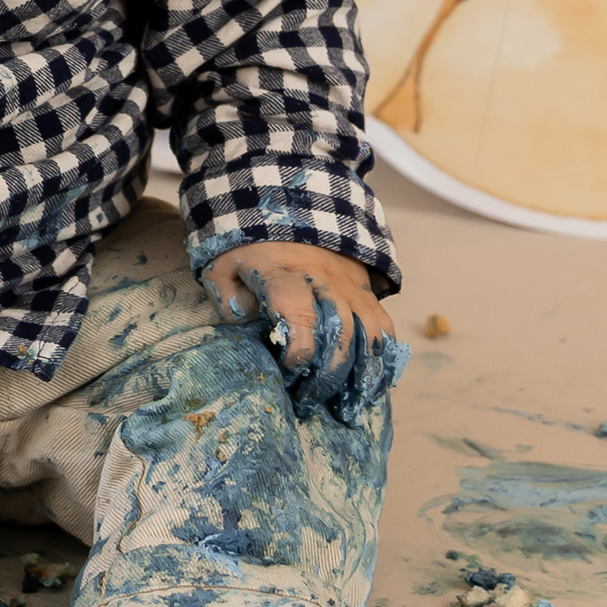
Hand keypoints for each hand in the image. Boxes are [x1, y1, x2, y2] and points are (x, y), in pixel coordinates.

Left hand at [201, 243, 403, 421]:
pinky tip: (376, 383)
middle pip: (341, 331)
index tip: (290, 372)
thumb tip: (245, 323)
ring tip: (350, 404)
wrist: (284, 202)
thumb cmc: (249, 243)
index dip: (299, 350)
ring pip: (369, 331)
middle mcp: (324, 279)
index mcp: (285, 274)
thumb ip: (227, 296)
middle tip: (311, 401)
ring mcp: (349, 284)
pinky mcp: (363, 287)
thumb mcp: (223, 264)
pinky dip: (384, 356)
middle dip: (330, 373)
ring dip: (363, 372)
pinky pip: (383, 323)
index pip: (299, 314)